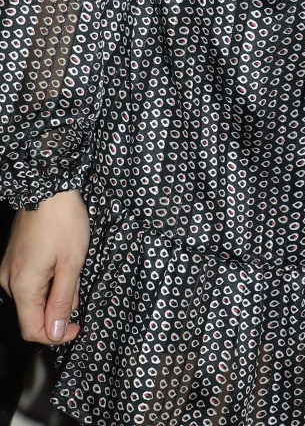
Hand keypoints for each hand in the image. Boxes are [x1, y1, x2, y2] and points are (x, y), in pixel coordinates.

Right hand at [0, 189, 89, 343]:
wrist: (48, 185)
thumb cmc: (63, 221)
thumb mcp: (71, 263)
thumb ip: (62, 301)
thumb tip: (54, 333)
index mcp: (23, 286)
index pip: (32, 330)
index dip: (56, 335)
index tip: (77, 327)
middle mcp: (9, 281)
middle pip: (32, 314)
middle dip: (58, 309)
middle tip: (78, 286)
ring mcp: (8, 268)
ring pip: (32, 297)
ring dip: (54, 293)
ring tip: (72, 268)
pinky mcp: (13, 258)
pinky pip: (29, 282)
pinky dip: (47, 280)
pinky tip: (62, 263)